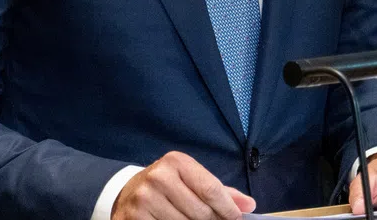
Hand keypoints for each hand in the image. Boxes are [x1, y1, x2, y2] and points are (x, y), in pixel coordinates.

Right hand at [112, 151, 256, 219]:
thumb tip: (249, 206)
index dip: (227, 209)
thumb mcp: (191, 179)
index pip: (210, 189)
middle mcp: (158, 177)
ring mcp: (144, 199)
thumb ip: (220, 192)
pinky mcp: (133, 218)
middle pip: (200, 212)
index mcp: (176, 162)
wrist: (127, 193)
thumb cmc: (167, 186)